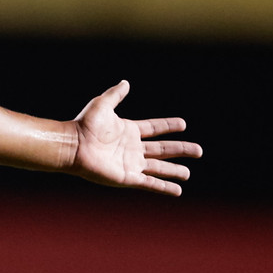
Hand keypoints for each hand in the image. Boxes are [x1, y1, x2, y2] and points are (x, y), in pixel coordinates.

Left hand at [66, 80, 200, 195]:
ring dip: (174, 170)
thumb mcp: (102, 104)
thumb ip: (115, 94)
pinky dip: (164, 187)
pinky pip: (150, 183)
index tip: (183, 124)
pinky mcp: (128, 177)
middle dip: (180, 149)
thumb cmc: (85, 125)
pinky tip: (177, 190)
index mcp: (129, 130)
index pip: (154, 128)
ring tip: (188, 173)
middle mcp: (132, 148)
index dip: (168, 126)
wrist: (74, 145)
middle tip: (199, 150)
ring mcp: (131, 164)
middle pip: (162, 149)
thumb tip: (125, 82)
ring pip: (159, 168)